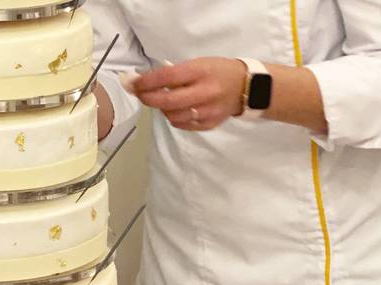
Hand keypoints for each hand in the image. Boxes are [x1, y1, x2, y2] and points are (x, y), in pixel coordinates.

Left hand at [133, 57, 247, 130]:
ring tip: (162, 102)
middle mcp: (205, 92)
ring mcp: (208, 111)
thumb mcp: (199, 63)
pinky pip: (183, 124)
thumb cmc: (217, 71)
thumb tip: (145, 82)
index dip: (147, 82)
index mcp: (201, 71)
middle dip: (148, 99)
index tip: (134, 83)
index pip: (168, 77)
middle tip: (140, 95)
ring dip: (161, 110)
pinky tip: (176, 111)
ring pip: (173, 116)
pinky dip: (174, 118)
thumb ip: (175, 73)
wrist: (246, 86)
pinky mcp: (210, 124)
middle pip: (168, 101)